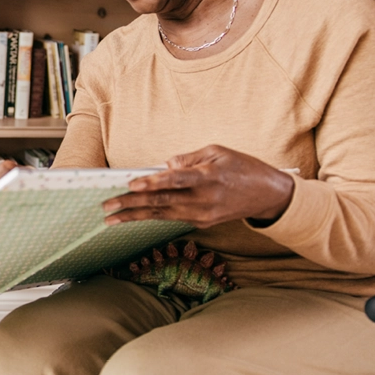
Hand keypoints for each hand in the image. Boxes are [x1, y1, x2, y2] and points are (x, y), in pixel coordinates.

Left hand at [102, 145, 295, 228]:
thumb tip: (165, 166)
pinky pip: (171, 218)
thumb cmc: (241, 167)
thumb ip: (189, 158)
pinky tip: (131, 215)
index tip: (130, 184)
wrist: (268, 195)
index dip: (152, 182)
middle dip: (131, 204)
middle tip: (107, 205)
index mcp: (208, 178)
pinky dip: (150, 216)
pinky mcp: (202, 223)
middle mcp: (203, 200)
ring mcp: (202, 215)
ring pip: (162, 215)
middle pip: (162, 202)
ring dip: (134, 216)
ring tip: (111, 218)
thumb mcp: (218, 152)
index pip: (175, 180)